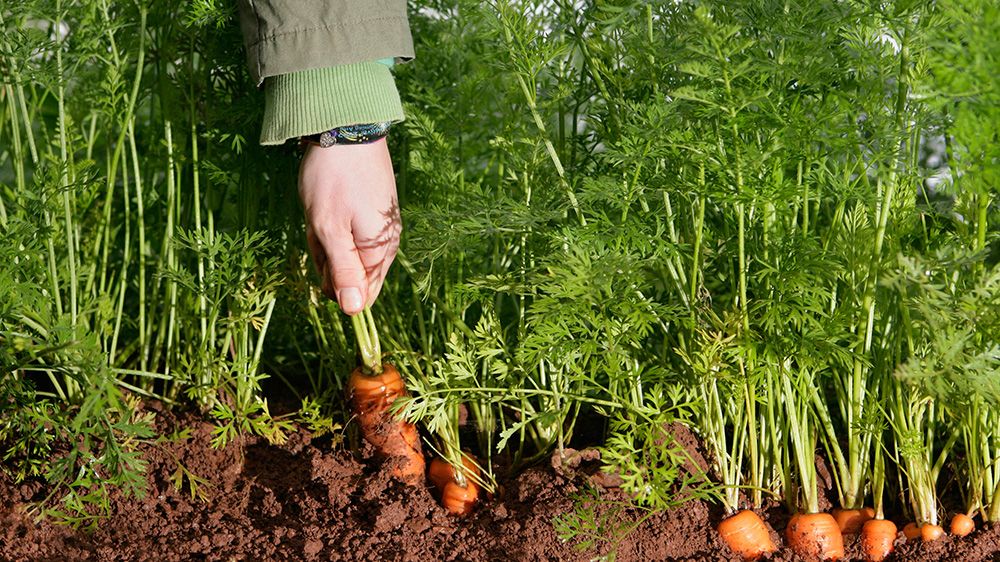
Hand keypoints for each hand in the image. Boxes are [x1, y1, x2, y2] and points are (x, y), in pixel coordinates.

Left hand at [298, 138, 400, 315]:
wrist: (347, 129)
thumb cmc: (334, 180)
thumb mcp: (330, 228)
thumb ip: (342, 272)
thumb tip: (354, 312)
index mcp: (379, 252)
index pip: (360, 296)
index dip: (333, 283)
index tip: (323, 253)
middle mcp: (385, 244)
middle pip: (348, 274)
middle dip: (326, 256)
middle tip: (319, 225)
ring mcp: (377, 227)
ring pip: (343, 251)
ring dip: (324, 237)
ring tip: (321, 210)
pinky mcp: (370, 212)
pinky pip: (345, 232)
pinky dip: (330, 223)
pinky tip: (326, 203)